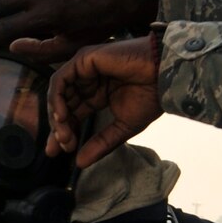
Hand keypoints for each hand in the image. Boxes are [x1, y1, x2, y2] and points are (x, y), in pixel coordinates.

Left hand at [46, 37, 163, 167]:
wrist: (164, 76)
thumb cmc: (150, 97)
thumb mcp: (122, 127)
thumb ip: (100, 144)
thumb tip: (79, 163)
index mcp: (96, 94)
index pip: (72, 114)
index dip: (63, 133)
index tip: (57, 152)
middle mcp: (87, 81)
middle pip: (62, 105)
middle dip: (58, 127)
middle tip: (60, 146)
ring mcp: (84, 68)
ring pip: (58, 93)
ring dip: (57, 115)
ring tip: (63, 134)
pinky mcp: (83, 59)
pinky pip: (60, 80)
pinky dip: (57, 98)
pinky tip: (63, 116)